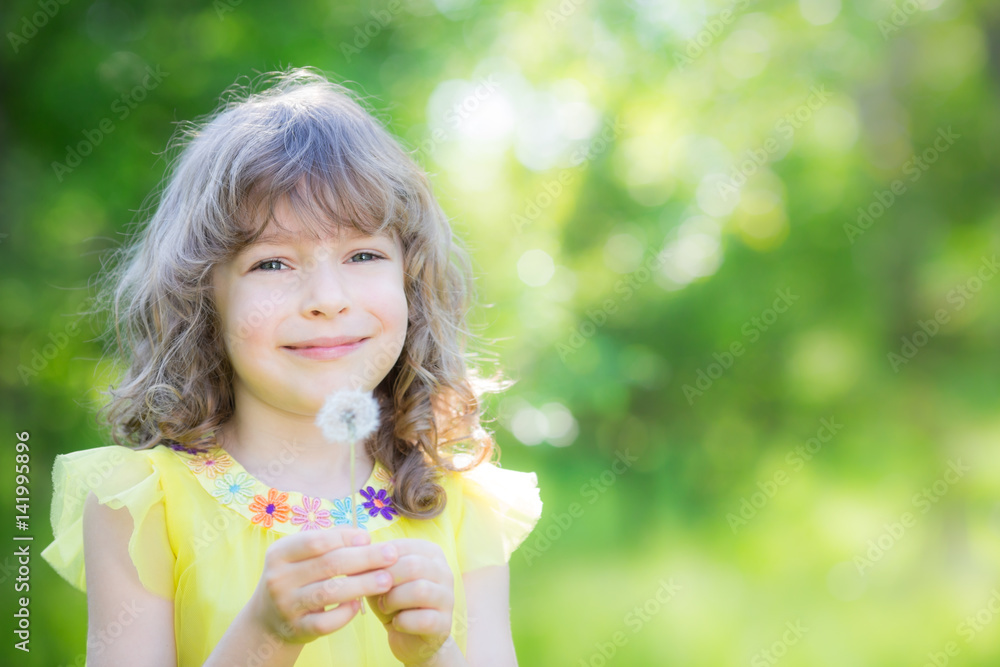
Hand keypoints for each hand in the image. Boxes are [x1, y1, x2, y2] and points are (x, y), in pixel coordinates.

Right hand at [249, 526, 398, 644]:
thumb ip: (330, 541)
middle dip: (365, 559)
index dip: (346, 538)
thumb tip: (363, 537)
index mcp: (280, 553)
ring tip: (387, 580)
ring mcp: (286, 606)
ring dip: (362, 585)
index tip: (369, 537)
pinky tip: (358, 606)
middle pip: (329, 565)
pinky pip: (326, 622)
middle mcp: (279, 579)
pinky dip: (344, 614)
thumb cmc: (296, 577)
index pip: (317, 541)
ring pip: (329, 593)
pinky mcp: (297, 629)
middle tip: (391, 555)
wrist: (269, 618)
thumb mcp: (301, 554)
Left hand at [365, 539, 455, 665]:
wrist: (409, 638)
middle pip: (413, 566)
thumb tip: (358, 552)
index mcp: (430, 553)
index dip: (377, 560)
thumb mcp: (381, 580)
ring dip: (393, 600)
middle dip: (386, 580)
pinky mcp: (444, 624)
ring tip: (385, 607)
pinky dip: (403, 622)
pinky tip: (397, 624)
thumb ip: (373, 566)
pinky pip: (423, 619)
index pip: (401, 547)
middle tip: (376, 593)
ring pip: (420, 590)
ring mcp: (448, 598)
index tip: (363, 574)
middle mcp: (444, 571)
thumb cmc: (394, 602)